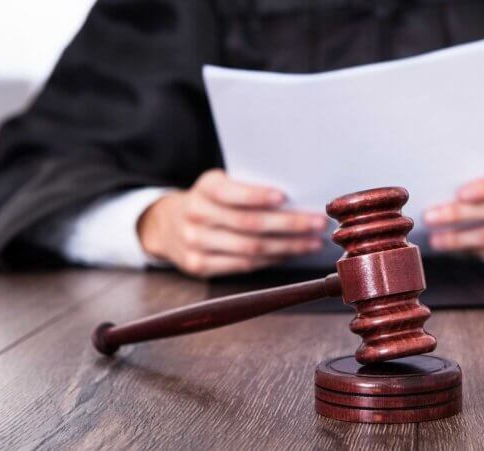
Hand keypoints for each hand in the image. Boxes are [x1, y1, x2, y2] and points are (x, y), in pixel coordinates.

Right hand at [138, 169, 326, 276]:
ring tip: (313, 242)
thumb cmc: (210, 201)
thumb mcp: (220, 184)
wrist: (165, 224)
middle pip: (249, 224)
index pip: (232, 192)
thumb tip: (297, 200)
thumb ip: (248, 188)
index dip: (257, 196)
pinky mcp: (198, 265)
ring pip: (250, 248)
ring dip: (288, 246)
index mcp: (205, 188)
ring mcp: (195, 243)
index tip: (284, 196)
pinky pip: (243, 265)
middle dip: (290, 225)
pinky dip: (271, 260)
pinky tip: (290, 254)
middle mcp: (196, 214)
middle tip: (318, 223)